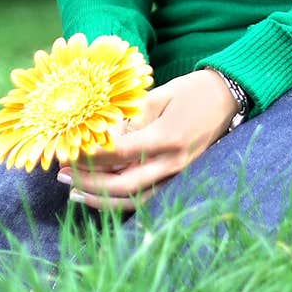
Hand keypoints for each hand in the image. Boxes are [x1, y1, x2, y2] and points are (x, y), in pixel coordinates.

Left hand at [56, 68, 239, 213]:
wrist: (228, 98)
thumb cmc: (192, 90)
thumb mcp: (159, 95)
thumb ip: (130, 116)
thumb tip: (99, 134)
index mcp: (168, 137)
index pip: (120, 153)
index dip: (91, 155)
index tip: (67, 151)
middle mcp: (173, 163)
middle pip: (124, 184)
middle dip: (89, 181)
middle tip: (62, 174)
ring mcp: (178, 176)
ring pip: (134, 199)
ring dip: (101, 198)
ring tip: (74, 191)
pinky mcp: (180, 180)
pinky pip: (146, 199)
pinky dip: (121, 201)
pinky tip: (101, 197)